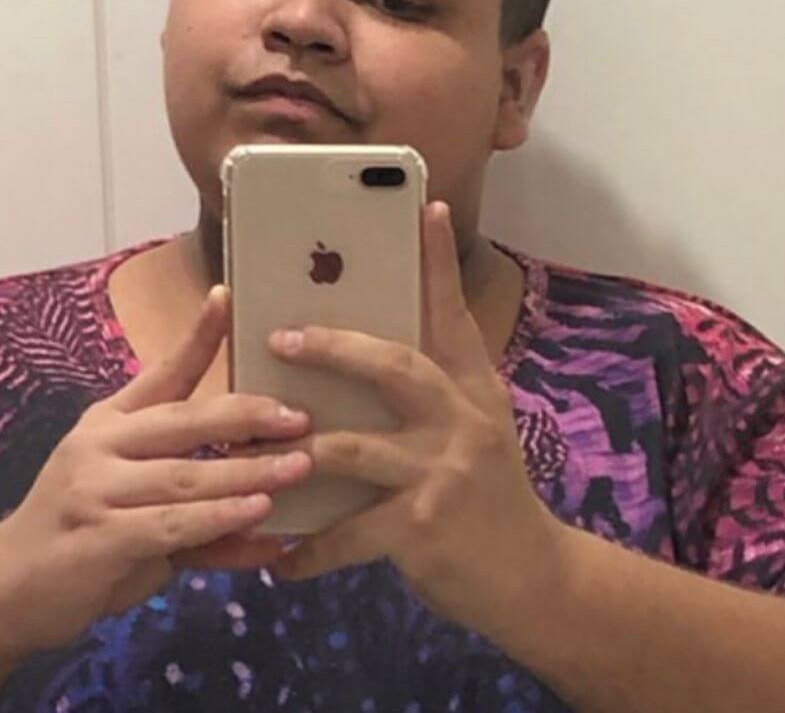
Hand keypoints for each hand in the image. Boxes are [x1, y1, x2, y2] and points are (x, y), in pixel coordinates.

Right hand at [0, 286, 311, 655]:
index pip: (160, 374)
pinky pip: (174, 524)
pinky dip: (221, 520)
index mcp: (109, 423)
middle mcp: (99, 445)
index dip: (196, 337)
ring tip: (297, 468)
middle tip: (300, 418)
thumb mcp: (132, 505)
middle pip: (185, 421)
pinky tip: (258, 518)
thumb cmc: (79, 539)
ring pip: (187, 474)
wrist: (6, 590)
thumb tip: (269, 510)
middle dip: (248, 416)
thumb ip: (195, 503)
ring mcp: (95, 488)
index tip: (226, 296)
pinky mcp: (99, 536)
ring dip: (248, 472)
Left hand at [269, 203, 566, 634]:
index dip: (437, 260)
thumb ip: (435, 396)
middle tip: (281, 335)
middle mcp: (462, 420)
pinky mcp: (423, 527)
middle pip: (394, 365)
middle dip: (332, 347)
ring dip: (296, 448)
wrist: (534, 579)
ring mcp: (443, 473)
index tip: (425, 205)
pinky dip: (308, 548)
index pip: (452, 314)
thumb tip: (363, 358)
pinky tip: (280, 560)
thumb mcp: (477, 433)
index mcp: (472, 390)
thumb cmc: (488, 501)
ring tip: (250, 450)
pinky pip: (348, 532)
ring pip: (354, 447)